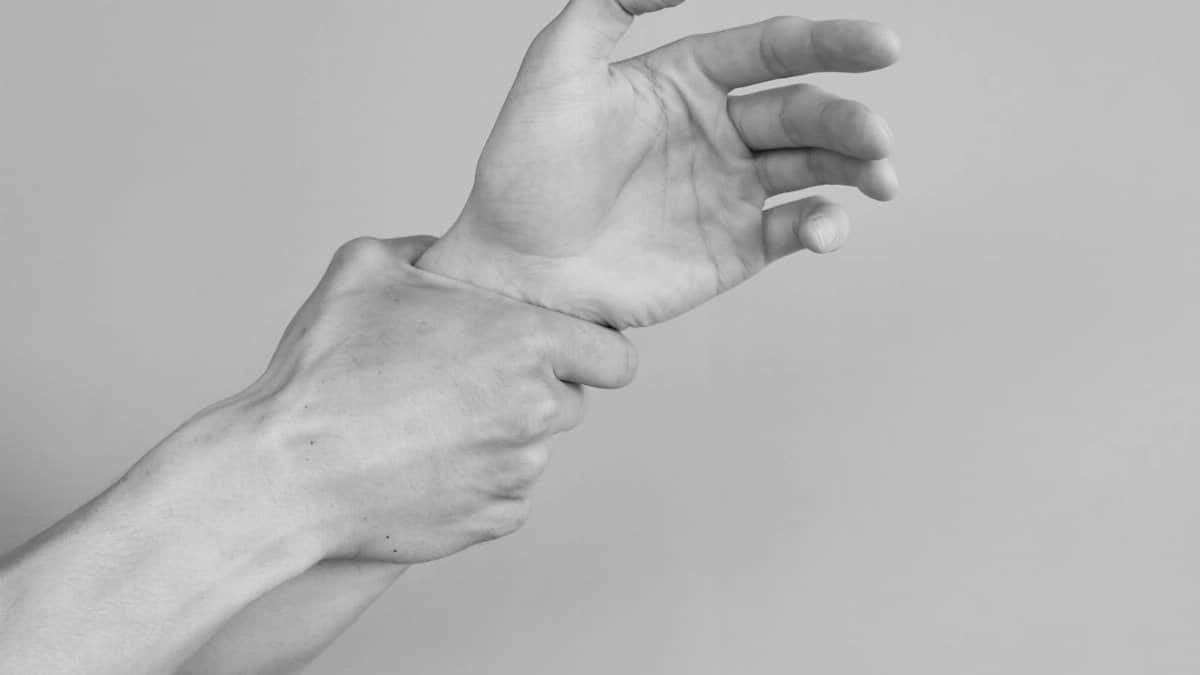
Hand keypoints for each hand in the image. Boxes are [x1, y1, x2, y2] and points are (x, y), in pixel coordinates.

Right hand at [200, 236, 635, 563]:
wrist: (284, 475)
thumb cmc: (322, 372)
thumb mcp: (363, 269)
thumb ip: (422, 247)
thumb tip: (441, 252)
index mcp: (524, 342)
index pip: (615, 356)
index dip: (592, 352)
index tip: (564, 354)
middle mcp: (535, 409)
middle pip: (571, 401)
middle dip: (535, 390)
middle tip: (471, 385)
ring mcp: (517, 471)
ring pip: (535, 449)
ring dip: (502, 438)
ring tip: (432, 427)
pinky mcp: (493, 520)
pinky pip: (507, 496)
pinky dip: (479, 484)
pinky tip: (427, 466)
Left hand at [417, 0, 899, 328]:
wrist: (513, 268)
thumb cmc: (524, 170)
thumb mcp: (556, 67)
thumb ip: (614, 2)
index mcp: (685, 81)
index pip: (772, 50)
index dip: (828, 43)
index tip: (881, 45)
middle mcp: (716, 131)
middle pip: (804, 110)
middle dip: (847, 118)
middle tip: (876, 135)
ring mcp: (728, 191)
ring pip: (814, 167)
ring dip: (855, 167)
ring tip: (881, 176)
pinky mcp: (734, 248)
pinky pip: (794, 228)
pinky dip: (823, 225)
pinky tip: (826, 228)